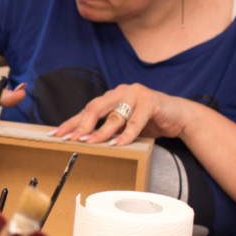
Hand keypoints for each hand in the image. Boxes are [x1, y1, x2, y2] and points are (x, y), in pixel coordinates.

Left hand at [50, 83, 194, 146]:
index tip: (56, 135)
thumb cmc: (149, 122)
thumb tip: (82, 143)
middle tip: (71, 140)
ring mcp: (136, 94)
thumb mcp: (124, 126)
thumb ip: (107, 129)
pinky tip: (117, 143)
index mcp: (111, 97)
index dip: (71, 122)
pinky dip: (126, 134)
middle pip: (95, 108)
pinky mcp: (151, 101)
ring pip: (114, 116)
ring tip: (89, 143)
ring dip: (101, 132)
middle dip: (81, 126)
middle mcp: (121, 92)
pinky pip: (135, 121)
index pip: (86, 110)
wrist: (179, 116)